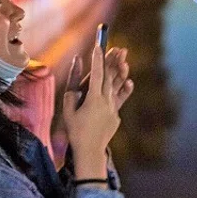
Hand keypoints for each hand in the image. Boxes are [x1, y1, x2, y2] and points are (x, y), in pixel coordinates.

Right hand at [63, 46, 129, 178]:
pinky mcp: (116, 116)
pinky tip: (128, 81)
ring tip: (125, 60)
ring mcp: (113, 109)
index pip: (96, 74)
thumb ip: (72, 86)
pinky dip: (123, 89)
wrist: (90, 151)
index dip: (97, 59)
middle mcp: (106, 101)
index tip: (98, 46)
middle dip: (113, 61)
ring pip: (117, 87)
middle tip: (118, 48)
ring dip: (120, 72)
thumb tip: (75, 69)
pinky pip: (120, 99)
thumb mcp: (68, 108)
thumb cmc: (75, 130)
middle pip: (110, 77)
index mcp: (93, 99)